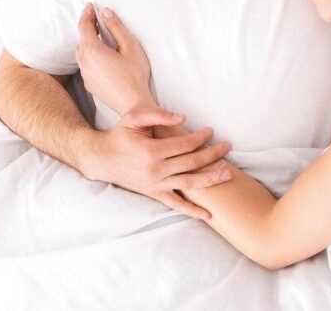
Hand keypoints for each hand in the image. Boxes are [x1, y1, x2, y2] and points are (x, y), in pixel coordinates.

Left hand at [76, 3, 151, 114]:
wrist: (132, 104)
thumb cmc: (134, 75)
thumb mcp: (130, 46)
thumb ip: (116, 27)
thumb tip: (106, 13)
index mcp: (92, 50)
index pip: (84, 26)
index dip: (87, 14)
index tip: (91, 6)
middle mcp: (84, 61)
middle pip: (81, 39)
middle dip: (88, 27)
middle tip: (97, 20)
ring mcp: (85, 74)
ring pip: (82, 53)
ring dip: (88, 43)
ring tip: (100, 38)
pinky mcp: (89, 84)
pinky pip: (86, 65)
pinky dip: (91, 56)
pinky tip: (103, 58)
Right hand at [80, 106, 232, 217]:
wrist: (101, 159)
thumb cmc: (120, 135)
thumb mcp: (134, 118)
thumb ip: (158, 115)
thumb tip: (183, 118)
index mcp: (152, 151)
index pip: (185, 144)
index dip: (201, 137)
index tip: (211, 131)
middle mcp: (155, 170)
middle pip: (192, 163)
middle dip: (213, 154)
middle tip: (228, 146)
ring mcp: (156, 184)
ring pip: (189, 183)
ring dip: (211, 179)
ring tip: (229, 174)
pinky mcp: (154, 194)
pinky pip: (176, 204)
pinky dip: (192, 211)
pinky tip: (208, 215)